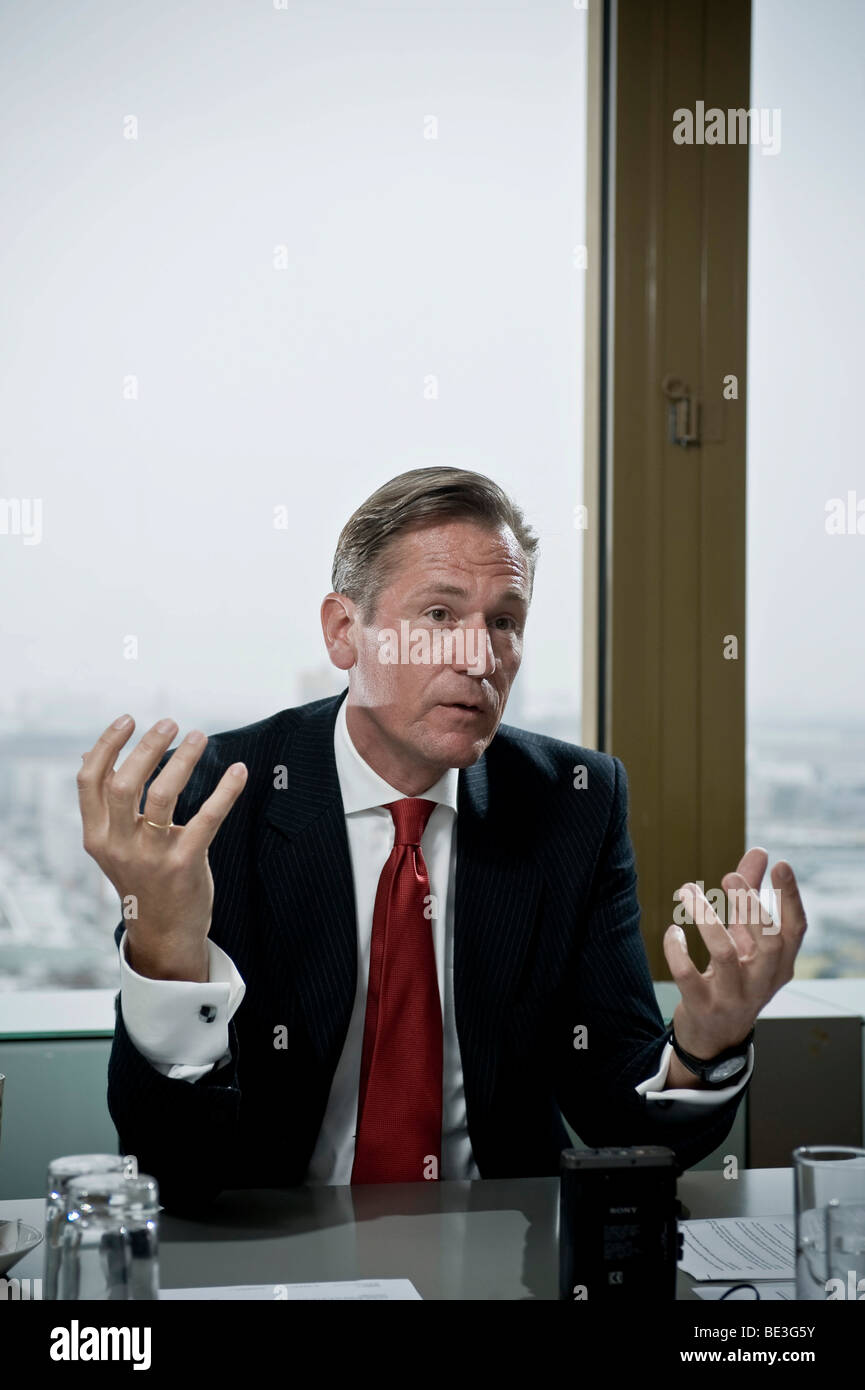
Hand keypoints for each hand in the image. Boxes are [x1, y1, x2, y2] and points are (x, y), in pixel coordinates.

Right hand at [77, 714, 247, 979]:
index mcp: (96, 836)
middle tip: (170, 724)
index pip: (90, 780)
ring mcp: (150, 856)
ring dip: (182, 760)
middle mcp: (118, 845)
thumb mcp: (112, 845)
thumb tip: (86, 755)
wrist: (164, 932)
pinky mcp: (184, 864)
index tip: (128, 720)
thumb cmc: (141, 878)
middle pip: (125, 783)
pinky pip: (207, 819)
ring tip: (198, 737)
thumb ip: (104, 805)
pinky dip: (224, 791)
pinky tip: (238, 771)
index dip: (106, 745)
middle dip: (147, 747)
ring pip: (162, 795)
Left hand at [663, 846, 806, 1061]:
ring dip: (705, 918)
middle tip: (729, 876)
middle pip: (770, 943)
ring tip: (687, 891)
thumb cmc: (734, 976)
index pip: (796, 929)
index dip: (790, 897)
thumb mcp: (747, 940)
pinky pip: (688, 974)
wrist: (715, 1037)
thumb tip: (760, 851)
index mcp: (781, 965)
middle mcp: (764, 982)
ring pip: (724, 954)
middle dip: (750, 906)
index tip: (780, 864)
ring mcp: (734, 997)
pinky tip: (673, 930)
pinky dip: (676, 949)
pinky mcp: (703, 1006)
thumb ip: (750, 896)